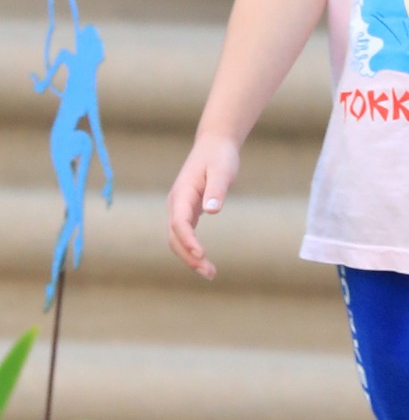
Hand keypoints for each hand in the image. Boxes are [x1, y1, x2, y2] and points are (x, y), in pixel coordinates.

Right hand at [167, 135, 240, 278]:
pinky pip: (184, 235)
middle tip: (209, 272)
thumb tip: (212, 210)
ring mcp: (179, 208)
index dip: (188, 240)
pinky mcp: (187, 212)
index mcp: (182, 193)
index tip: (201, 254)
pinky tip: (204, 261)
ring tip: (210, 273)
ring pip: (177, 239)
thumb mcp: (222, 170)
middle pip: (175, 236)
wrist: (214, 145)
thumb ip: (217, 189)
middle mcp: (176, 203)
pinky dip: (192, 250)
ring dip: (190, 257)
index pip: (179, 222)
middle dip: (189, 257)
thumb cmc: (219, 157)